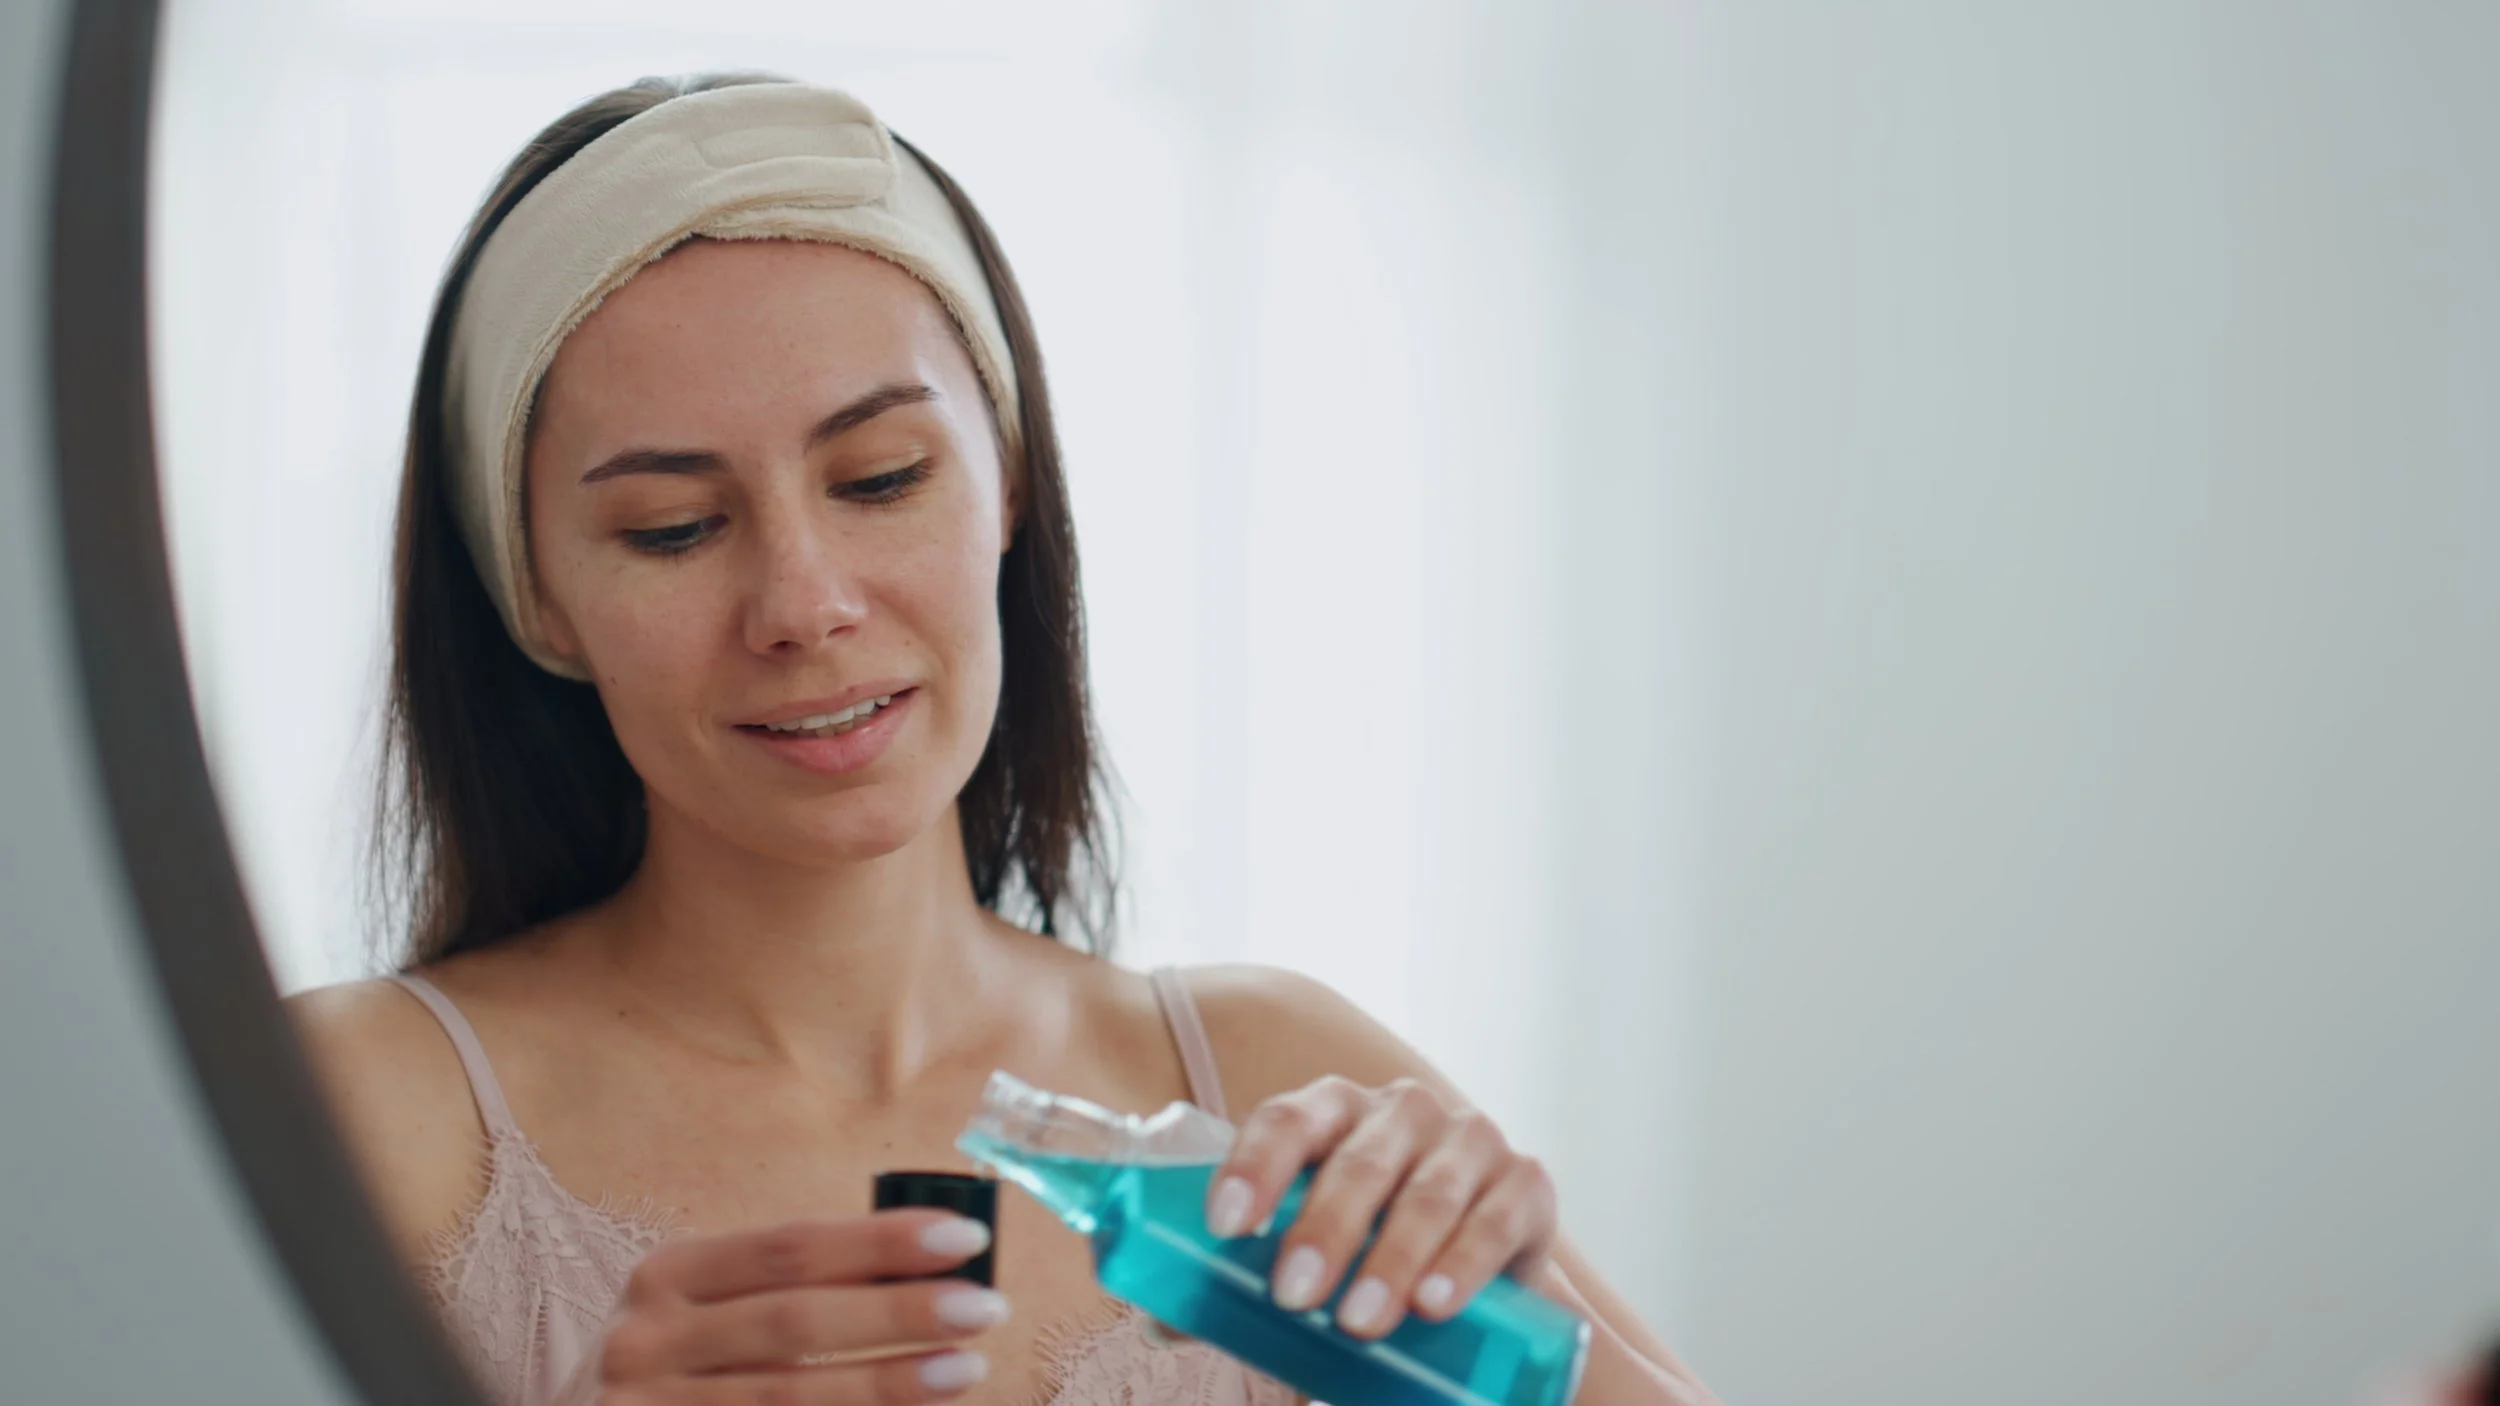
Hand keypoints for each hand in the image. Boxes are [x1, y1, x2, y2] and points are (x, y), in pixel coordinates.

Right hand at [583, 1210, 1008, 1404]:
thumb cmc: (676, 1368)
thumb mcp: (708, 1312)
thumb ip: (793, 1290)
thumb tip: (925, 1272)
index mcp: (668, 1276)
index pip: (788, 1245)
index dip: (879, 1241)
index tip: (965, 1237)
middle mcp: (648, 1342)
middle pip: (794, 1320)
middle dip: (898, 1313)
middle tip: (985, 1307)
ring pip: (786, 1396)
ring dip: (887, 1384)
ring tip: (965, 1368)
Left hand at [1203, 1076, 1556, 1340]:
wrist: (1478, 1259)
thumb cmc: (1368, 1245)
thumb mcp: (1306, 1251)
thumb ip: (1237, 1282)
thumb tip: (1162, 1323)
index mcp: (1333, 1112)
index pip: (1287, 1120)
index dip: (1255, 1166)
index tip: (1226, 1225)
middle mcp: (1402, 1111)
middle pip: (1357, 1162)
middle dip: (1323, 1230)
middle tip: (1292, 1297)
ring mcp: (1469, 1139)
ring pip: (1426, 1194)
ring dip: (1391, 1260)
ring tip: (1359, 1322)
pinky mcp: (1526, 1182)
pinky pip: (1495, 1218)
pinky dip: (1465, 1263)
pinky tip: (1436, 1303)